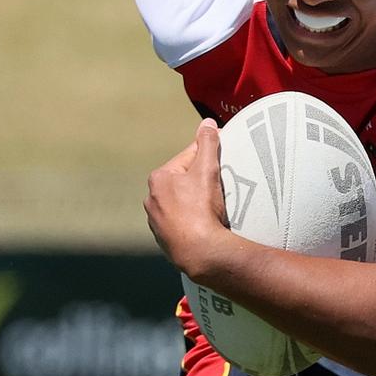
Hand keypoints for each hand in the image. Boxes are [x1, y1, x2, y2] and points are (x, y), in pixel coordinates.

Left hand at [144, 118, 230, 277]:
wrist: (200, 252)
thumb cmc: (201, 209)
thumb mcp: (207, 170)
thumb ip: (207, 144)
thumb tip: (207, 123)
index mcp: (159, 179)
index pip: (188, 158)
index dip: (208, 156)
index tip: (223, 159)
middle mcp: (152, 199)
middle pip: (184, 182)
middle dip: (201, 181)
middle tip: (221, 186)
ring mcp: (157, 222)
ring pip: (181, 204)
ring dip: (196, 202)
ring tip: (214, 208)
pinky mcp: (165, 239)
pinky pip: (181, 223)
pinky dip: (192, 221)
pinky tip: (205, 224)